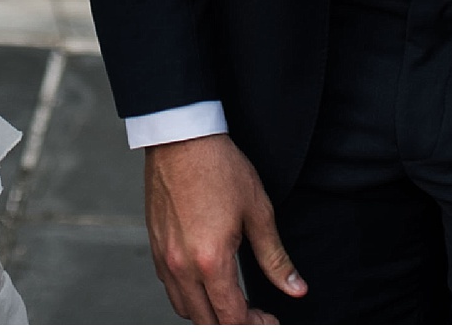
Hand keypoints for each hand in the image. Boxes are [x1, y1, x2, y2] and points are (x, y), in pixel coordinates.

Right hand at [144, 128, 304, 317]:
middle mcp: (182, 266)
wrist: (180, 135)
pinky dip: (188, 296)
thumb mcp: (258, 211)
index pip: (232, 318)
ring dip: (209, 314)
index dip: (254, 325)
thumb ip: (276, 258)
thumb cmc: (218, 167)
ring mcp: (165, 258)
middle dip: (233, 324)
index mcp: (210, 261)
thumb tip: (296, 287)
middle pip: (206, 322)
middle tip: (255, 315)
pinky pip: (170, 287)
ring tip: (231, 301)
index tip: (269, 319)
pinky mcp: (155, 246)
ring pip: (185, 309)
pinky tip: (204, 282)